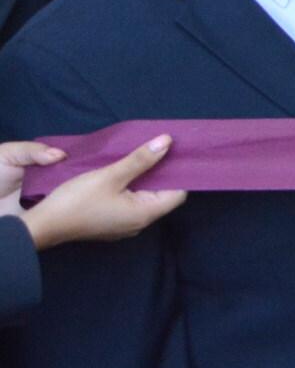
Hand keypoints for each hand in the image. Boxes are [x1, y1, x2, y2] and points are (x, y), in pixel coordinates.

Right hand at [3, 135, 185, 248]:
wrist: (42, 225)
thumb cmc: (76, 201)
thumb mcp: (110, 175)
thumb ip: (140, 159)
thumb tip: (167, 142)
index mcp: (145, 214)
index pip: (178, 193)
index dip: (180, 172)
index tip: (178, 152)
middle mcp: (139, 223)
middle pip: (163, 194)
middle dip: (163, 172)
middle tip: (161, 147)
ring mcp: (124, 225)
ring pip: (145, 197)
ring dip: (146, 178)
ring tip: (144, 155)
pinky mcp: (111, 222)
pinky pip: (130, 202)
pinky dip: (132, 186)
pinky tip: (126, 170)